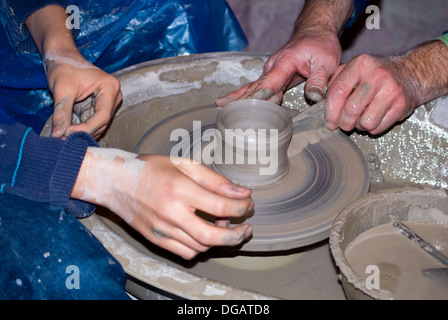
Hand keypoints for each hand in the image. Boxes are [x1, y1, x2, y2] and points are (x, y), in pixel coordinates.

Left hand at [25, 5, 121, 138]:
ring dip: (83, 132)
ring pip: (99, 125)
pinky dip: (82, 128)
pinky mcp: (101, 107)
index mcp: (110, 87)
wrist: (63, 58)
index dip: (86, 128)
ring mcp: (109, 102)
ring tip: (64, 134)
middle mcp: (114, 96)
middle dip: (84, 132)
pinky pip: (94, 122)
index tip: (66, 133)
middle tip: (62, 137)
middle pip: (103, 122)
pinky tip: (69, 130)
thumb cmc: (64, 68)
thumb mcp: (61, 89)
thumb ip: (61, 113)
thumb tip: (57, 135)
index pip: (103, 116)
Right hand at [72, 150, 253, 259]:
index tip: (249, 205)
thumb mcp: (184, 164)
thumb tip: (242, 192)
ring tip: (226, 226)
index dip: (241, 208)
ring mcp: (162, 230)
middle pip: (213, 236)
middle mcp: (171, 213)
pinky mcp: (156, 240)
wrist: (116, 182)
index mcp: (179, 189)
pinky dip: (201, 247)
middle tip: (247, 228)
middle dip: (237, 235)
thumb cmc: (151, 169)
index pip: (220, 205)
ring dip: (220, 240)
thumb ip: (215, 180)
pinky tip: (205, 235)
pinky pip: (186, 253)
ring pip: (201, 246)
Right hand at [216, 30, 340, 106]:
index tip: (247, 107)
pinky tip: (230, 102)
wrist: (315, 34)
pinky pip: (256, 88)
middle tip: (226, 110)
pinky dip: (244, 96)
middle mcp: (273, 68)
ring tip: (221, 106)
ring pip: (252, 87)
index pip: (269, 83)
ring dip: (238, 97)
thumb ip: (318, 80)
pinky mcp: (272, 77)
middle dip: (240, 99)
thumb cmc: (319, 45)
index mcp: (284, 63)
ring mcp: (270, 72)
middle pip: (254, 86)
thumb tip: (313, 97)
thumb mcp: (326, 62)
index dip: (258, 97)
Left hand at [325, 54, 414, 134]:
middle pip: (351, 109)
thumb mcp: (354, 68)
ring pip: (365, 122)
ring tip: (359, 119)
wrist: (410, 73)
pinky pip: (378, 127)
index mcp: (360, 64)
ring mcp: (391, 90)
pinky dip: (372, 128)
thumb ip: (335, 80)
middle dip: (343, 122)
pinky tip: (372, 119)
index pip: (338, 90)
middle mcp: (377, 75)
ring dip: (358, 126)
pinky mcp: (401, 105)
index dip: (330, 110)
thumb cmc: (375, 74)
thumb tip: (318, 100)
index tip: (328, 120)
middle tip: (342, 124)